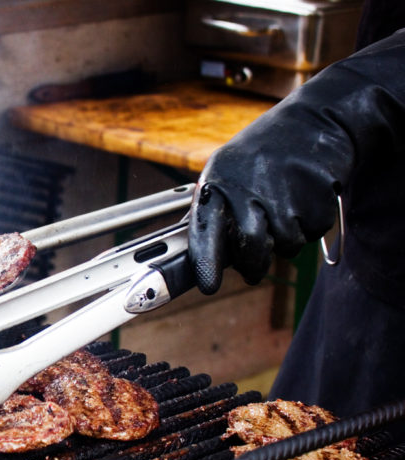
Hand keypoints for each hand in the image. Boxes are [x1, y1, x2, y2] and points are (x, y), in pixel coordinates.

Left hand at [188, 30, 404, 293]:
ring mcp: (285, 192)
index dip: (206, 261)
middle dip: (253, 265)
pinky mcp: (317, 197)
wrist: (317, 120)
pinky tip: (304, 198)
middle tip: (252, 271)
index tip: (208, 286)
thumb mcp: (227, 170)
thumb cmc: (263, 153)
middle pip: (250, 247)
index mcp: (219, 182)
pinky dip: (308, 225)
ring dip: (284, 240)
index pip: (206, 229)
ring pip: (284, 244)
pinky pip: (310, 232)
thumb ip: (213, 209)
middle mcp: (249, 188)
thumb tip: (195, 250)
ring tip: (284, 210)